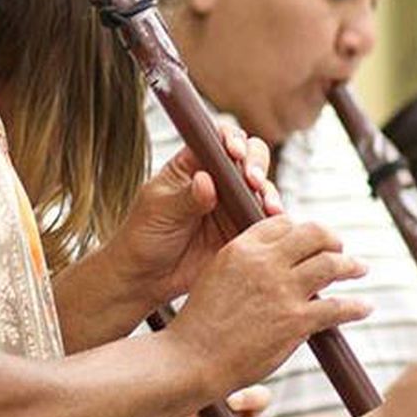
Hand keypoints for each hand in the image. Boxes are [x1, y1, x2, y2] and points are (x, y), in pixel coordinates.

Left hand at [102, 121, 281, 311]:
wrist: (147, 277)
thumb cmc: (144, 236)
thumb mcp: (160, 211)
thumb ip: (186, 197)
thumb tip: (206, 180)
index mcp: (191, 165)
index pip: (217, 139)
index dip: (230, 139)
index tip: (233, 153)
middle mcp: (216, 180)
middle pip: (248, 157)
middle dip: (256, 163)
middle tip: (252, 180)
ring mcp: (231, 204)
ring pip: (261, 187)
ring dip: (268, 191)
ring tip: (267, 206)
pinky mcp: (241, 229)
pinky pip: (265, 219)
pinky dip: (272, 218)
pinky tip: (273, 221)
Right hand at [167, 217, 370, 398]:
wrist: (195, 357)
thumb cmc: (202, 321)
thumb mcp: (216, 275)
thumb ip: (246, 263)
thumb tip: (276, 262)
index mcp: (242, 248)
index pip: (283, 223)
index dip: (301, 229)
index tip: (309, 240)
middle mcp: (264, 263)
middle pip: (313, 234)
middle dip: (332, 238)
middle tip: (340, 247)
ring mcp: (282, 291)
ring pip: (332, 264)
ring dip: (352, 265)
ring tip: (359, 268)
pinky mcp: (297, 321)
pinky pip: (338, 307)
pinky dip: (356, 306)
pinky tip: (364, 307)